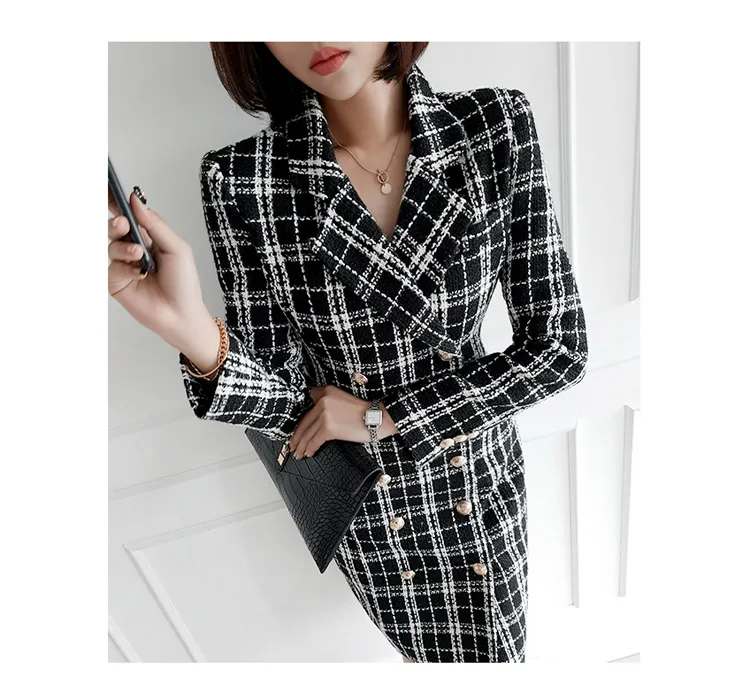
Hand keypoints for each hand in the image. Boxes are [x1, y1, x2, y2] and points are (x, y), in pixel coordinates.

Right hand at [108, 186, 208, 345]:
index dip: (118, 202)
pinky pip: (110, 267)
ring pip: (111, 246)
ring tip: (139, 255)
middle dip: (116, 223)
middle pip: (115, 227)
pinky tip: (138, 274)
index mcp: (150, 237)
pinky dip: (123, 268)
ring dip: (124, 248)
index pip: (131, 215)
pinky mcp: (116, 282)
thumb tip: (136, 200)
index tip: (109, 189)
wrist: (181, 315)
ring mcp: (123, 265)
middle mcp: (134, 249)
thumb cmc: (184, 283)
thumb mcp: (176, 248)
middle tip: (123, 224)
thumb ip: (155, 224)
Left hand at [288, 385, 397, 458]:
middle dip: (296, 437)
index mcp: (326, 391)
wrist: (377, 418)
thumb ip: (328, 404)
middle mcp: (323, 400)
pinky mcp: (328, 427)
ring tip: (298, 453)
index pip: (306, 407)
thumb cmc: (363, 413)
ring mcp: (325, 414)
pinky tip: (308, 453)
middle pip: (304, 422)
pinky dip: (310, 448)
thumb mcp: (342, 400)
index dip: (298, 421)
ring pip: (307, 433)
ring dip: (301, 445)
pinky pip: (314, 441)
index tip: (295, 430)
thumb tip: (314, 421)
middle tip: (292, 445)